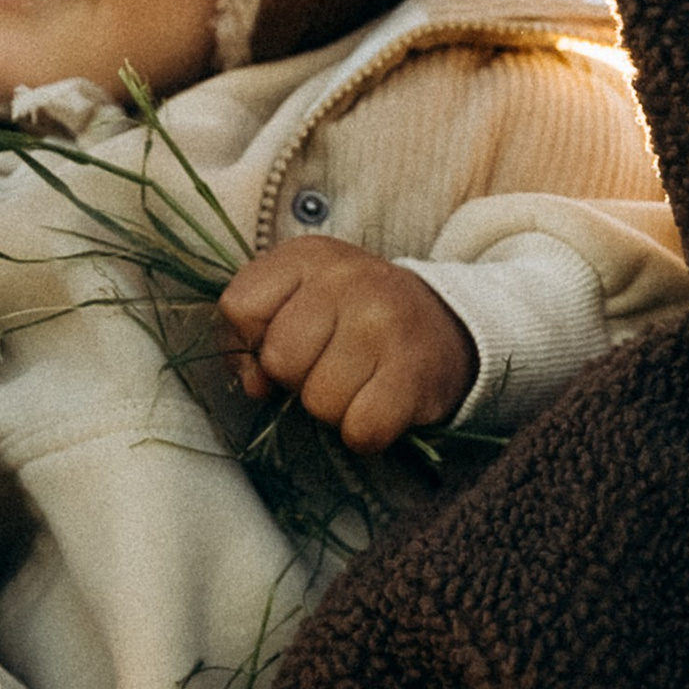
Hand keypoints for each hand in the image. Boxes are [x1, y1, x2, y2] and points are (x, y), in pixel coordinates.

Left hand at [216, 239, 476, 454]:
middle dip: (298, 378)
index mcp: (308, 256)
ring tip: (361, 381)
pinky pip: (361, 428)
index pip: (240, 308)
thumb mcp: (301, 298)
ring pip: (319, 401)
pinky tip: (380, 404)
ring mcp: (383, 322)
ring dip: (335, 407)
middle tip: (331, 365)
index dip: (252, 342)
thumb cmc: (357, 318)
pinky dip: (366, 432)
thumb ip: (256, 330)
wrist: (448, 327)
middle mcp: (346, 279)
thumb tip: (254, 384)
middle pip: (279, 360)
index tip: (287, 344)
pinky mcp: (413, 371)